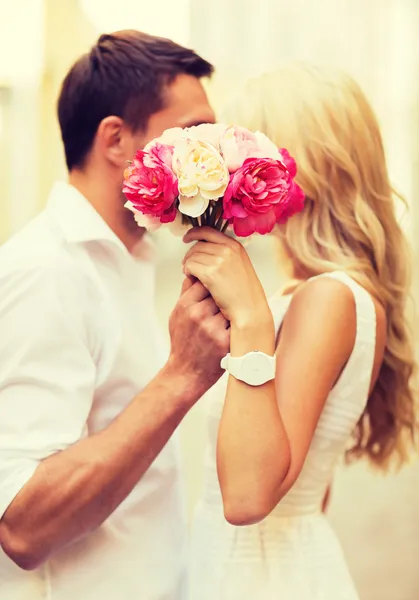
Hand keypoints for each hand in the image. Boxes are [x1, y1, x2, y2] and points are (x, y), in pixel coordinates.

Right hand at [168, 276, 229, 396]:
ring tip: (231, 314)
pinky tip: (236, 327)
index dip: (214, 284)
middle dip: (225, 295)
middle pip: (221, 292)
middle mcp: (198, 314)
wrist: (186, 373)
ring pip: (231, 306)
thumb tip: (197, 272)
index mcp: (185, 305)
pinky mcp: (225, 341)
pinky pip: (237, 323)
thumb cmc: (182, 341)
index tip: (218, 288)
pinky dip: (238, 323)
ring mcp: (212, 328)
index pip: (206, 281)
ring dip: (233, 308)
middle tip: (228, 300)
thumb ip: (186, 293)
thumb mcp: (177, 315)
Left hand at [182, 227, 269, 325]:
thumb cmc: (244, 292)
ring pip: (192, 256)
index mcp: (235, 245)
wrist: (249, 308)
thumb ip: (225, 254)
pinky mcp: (211, 273)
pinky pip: (190, 266)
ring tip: (191, 274)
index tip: (187, 238)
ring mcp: (219, 260)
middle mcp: (227, 249)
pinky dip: (188, 272)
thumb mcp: (239, 265)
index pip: (208, 231)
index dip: (194, 233)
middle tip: (187, 266)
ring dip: (188, 265)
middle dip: (189, 255)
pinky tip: (192, 279)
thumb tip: (203, 249)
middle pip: (198, 245)